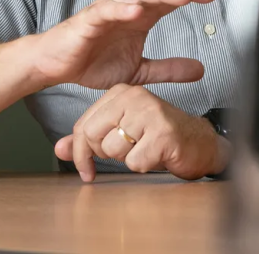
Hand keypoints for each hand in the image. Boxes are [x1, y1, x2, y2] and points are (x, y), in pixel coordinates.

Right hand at [31, 0, 226, 89]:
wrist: (54, 66)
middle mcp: (130, 7)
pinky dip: (122, 8)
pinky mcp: (89, 20)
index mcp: (144, 15)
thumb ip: (169, 69)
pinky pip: (107, 10)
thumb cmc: (93, 62)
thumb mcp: (139, 71)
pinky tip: (138, 10)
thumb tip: (201, 69)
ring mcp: (110, 10)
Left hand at [54, 84, 229, 181]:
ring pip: (113, 150)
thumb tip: (60, 148)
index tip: (89, 164)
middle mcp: (136, 96)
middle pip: (93, 136)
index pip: (83, 125)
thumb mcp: (120, 134)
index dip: (83, 151)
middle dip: (106, 154)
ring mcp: (150, 113)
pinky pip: (134, 162)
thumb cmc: (159, 138)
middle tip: (128, 150)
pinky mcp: (163, 133)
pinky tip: (157, 154)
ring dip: (128, 158)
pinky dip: (144, 165)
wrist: (199, 144)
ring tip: (146, 148)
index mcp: (122, 92)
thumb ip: (89, 140)